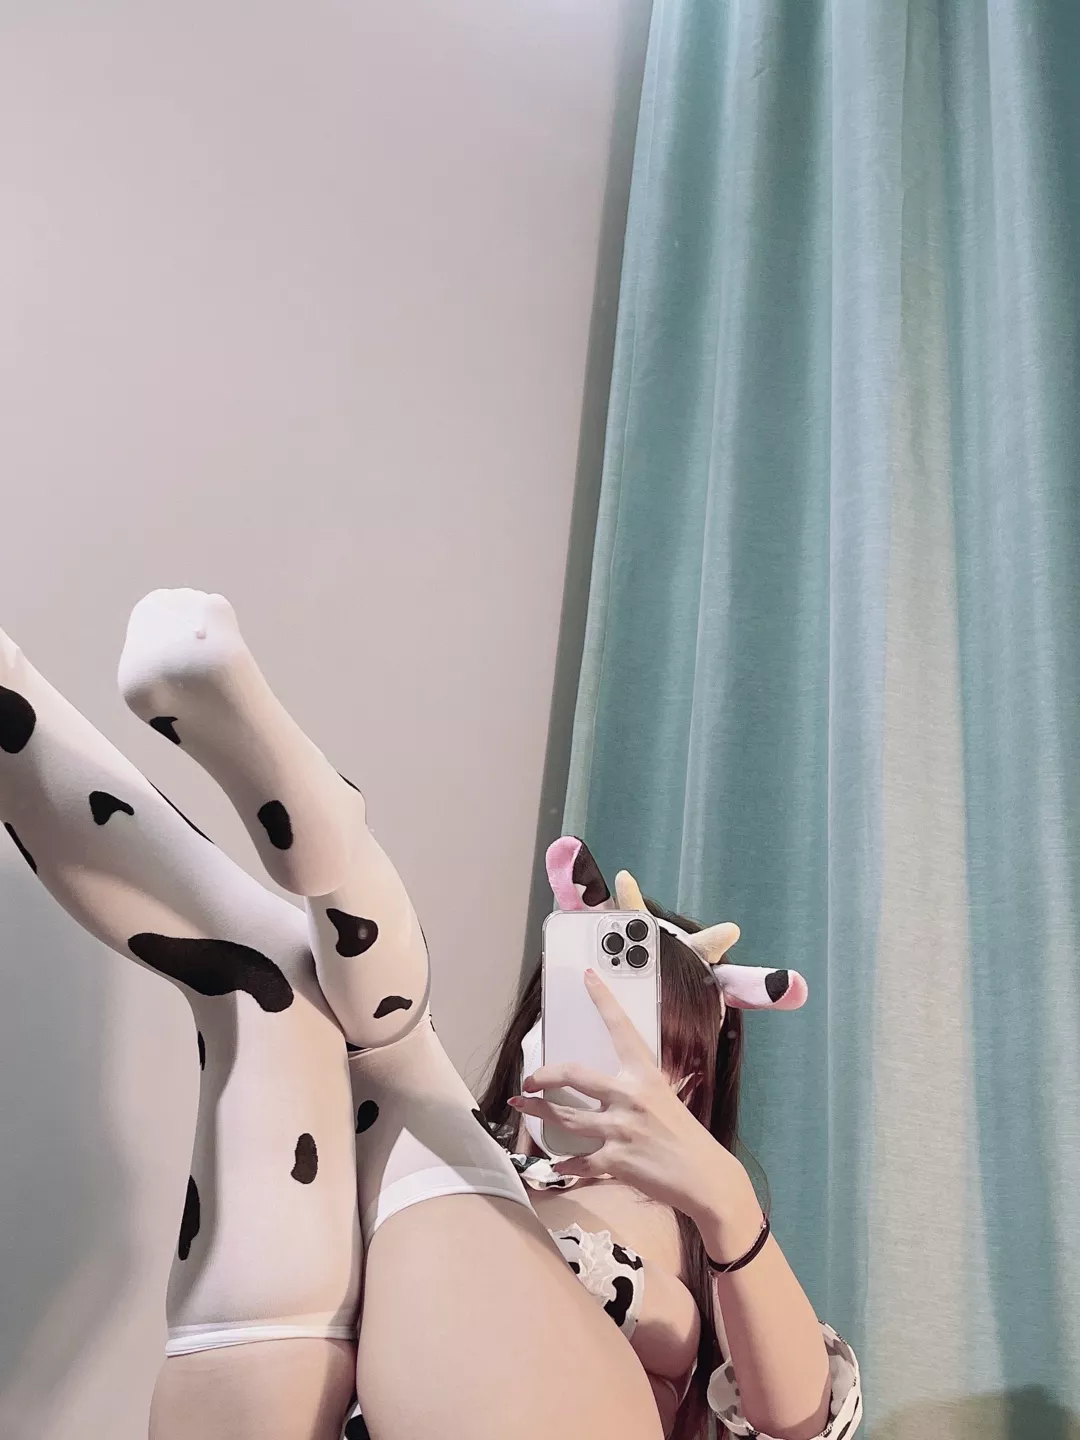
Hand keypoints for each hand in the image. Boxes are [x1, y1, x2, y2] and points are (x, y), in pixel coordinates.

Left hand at [510, 968, 754, 1223]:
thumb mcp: (666, 1099)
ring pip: (565, 1116)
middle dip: (543, 1075)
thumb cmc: (687, 1138)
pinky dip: (564, 1164)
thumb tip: (613, 1085)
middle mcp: (629, 1097)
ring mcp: (621, 1129)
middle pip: (573, 1074)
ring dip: (537, 1111)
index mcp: (645, 1076)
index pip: (620, 1029)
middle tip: (531, 1078)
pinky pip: (579, 1160)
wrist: (706, 1178)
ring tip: (520, 1105)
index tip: (588, 978)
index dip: (603, 1000)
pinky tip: (555, 1165)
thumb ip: (638, 1088)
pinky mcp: (615, 1160)